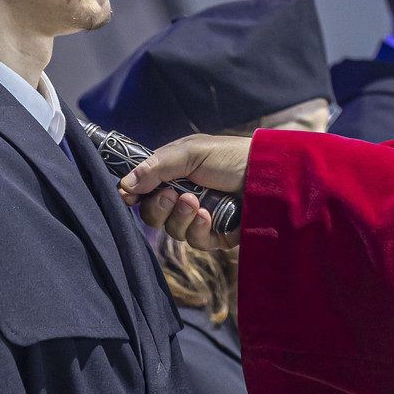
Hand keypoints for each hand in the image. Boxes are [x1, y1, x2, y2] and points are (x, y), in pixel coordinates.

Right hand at [120, 134, 252, 249]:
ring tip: (197, 203)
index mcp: (175, 174)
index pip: (144, 189)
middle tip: (173, 195)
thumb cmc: (231, 157)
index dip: (133, 195)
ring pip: (171, 230)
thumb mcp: (192, 152)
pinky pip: (194, 241)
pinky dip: (197, 229)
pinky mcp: (215, 235)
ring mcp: (200, 217)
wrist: (269, 176)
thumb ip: (156, 167)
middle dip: (158, 207)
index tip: (128, 197)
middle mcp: (184, 196)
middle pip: (153, 214)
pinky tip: (209, 216)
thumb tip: (124, 184)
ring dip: (180, 217)